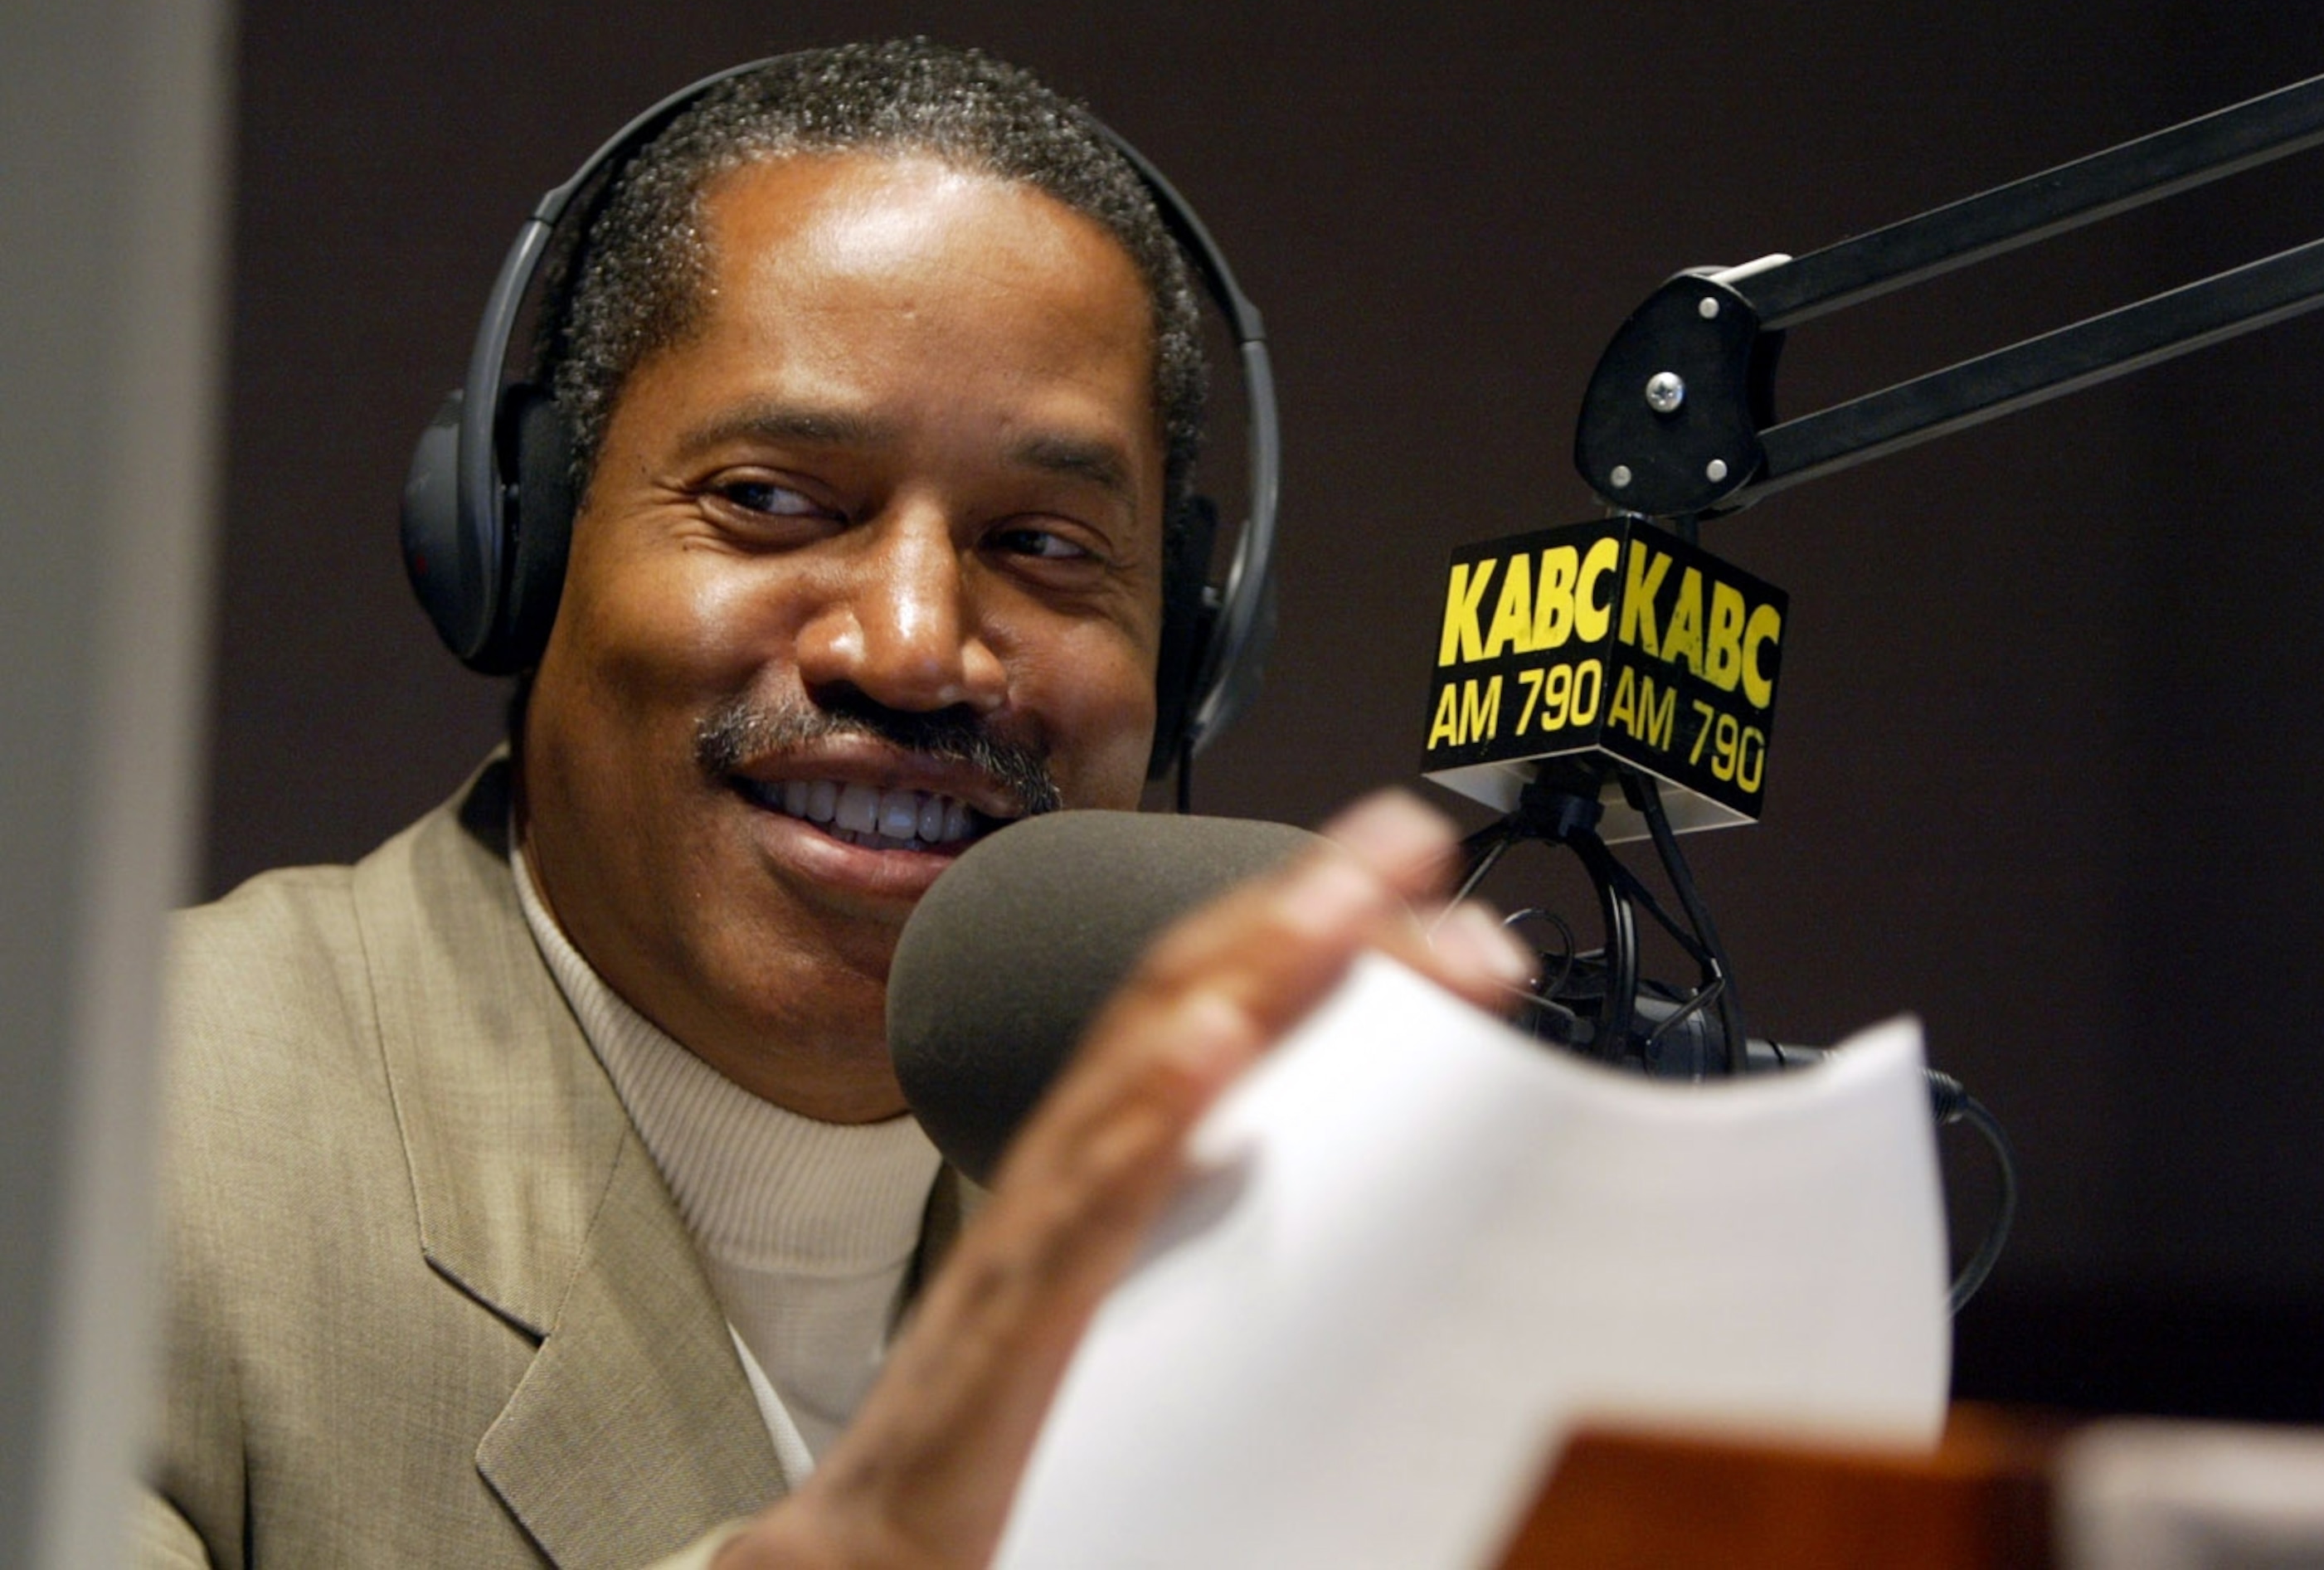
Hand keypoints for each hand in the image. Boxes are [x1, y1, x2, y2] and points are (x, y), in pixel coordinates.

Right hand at [716, 790, 1528, 1568]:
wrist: (879, 1569)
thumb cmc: (1024, 1451)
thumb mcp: (1168, 1322)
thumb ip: (1262, 1254)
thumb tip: (1418, 1221)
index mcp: (1121, 1176)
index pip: (1219, 1017)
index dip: (1317, 939)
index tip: (1429, 895)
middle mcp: (1072, 1183)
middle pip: (1183, 1007)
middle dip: (1298, 910)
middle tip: (1408, 841)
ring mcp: (1034, 1245)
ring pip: (1135, 1074)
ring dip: (1244, 974)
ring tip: (1337, 903)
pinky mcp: (1011, 1334)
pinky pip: (1080, 1212)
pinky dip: (1147, 1120)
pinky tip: (1214, 1050)